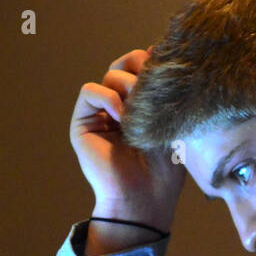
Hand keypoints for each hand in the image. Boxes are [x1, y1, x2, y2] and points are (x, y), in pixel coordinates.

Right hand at [70, 45, 184, 232]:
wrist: (145, 200)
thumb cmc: (164, 172)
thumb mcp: (173, 126)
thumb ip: (166, 94)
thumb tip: (160, 55)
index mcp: (142, 106)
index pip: (143, 68)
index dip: (154, 63)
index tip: (170, 70)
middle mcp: (120, 106)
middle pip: (125, 64)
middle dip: (141, 67)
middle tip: (154, 85)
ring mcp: (100, 114)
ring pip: (110, 74)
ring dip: (129, 86)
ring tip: (142, 111)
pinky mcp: (82, 124)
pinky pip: (89, 91)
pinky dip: (107, 97)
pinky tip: (123, 116)